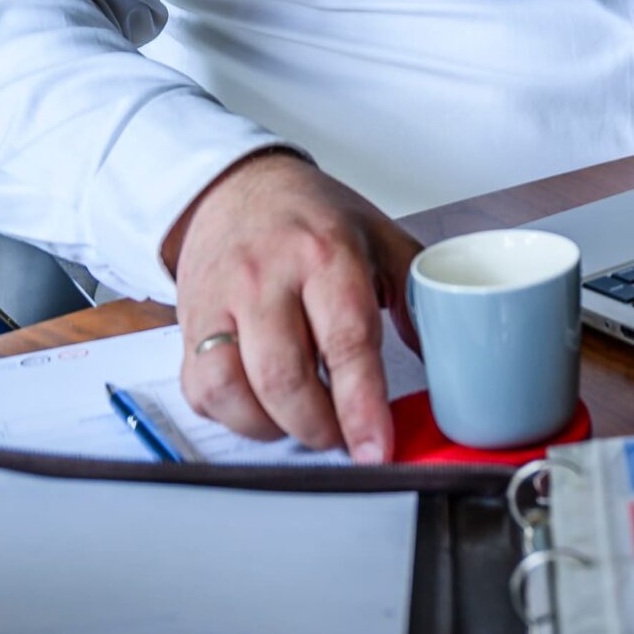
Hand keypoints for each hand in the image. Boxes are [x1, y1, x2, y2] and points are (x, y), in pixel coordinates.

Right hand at [161, 148, 420, 462]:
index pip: (346, 341)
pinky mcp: (188, 325)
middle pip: (284, 378)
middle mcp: (265, 278)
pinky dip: (234, 417)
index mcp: (324, 253)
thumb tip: (444, 357)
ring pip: (233, 391)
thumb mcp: (379, 237)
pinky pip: (202, 392)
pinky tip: (264, 407)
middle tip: (345, 436)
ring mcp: (219, 302)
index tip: (375, 447)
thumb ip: (416, 294)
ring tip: (306, 422)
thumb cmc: (311, 217)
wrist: (237, 187)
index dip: (361, 405)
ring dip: (274, 427)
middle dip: (320, 427)